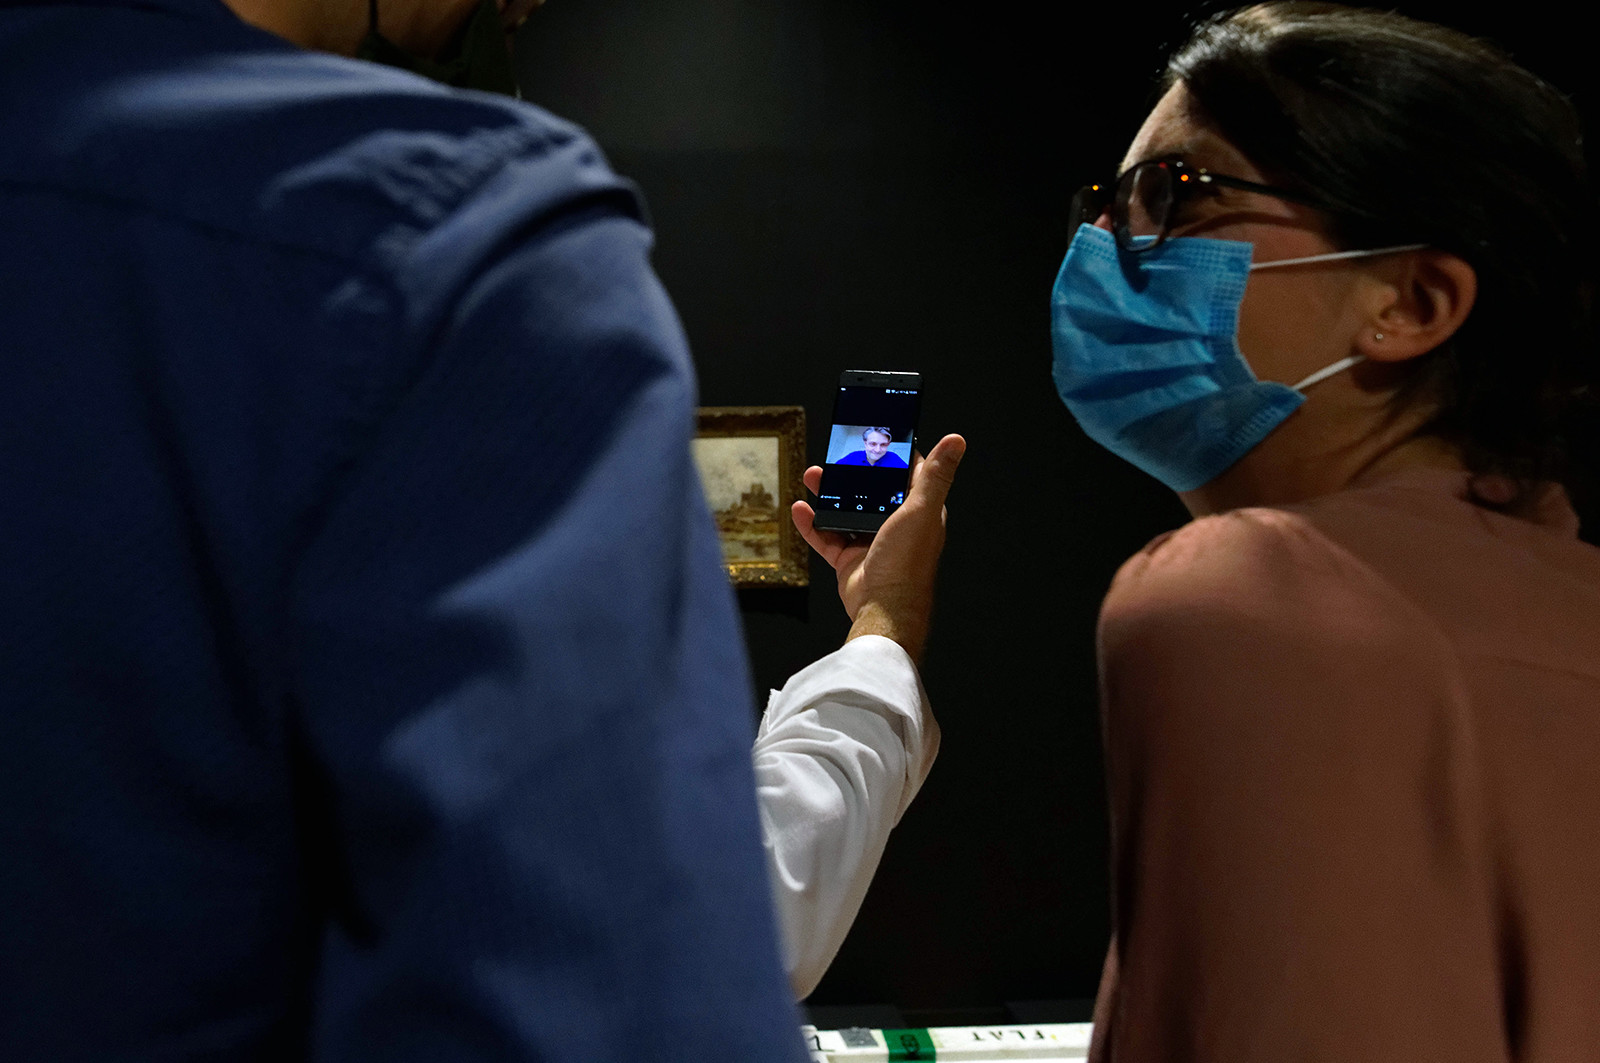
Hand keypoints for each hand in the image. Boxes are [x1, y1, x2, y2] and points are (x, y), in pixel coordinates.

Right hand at [791, 433, 965, 660]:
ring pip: (845, 511)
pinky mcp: (849, 559)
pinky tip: (801, 509)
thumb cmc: (907, 563)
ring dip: (829, 494)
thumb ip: (935, 475)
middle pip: (870, 492)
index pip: (907, 476)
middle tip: (837, 456)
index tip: (878, 437)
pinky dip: (812, 524)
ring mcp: (870, 543)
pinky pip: (826, 537)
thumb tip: (956, 441)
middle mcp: (895, 527)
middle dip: (852, 474)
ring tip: (814, 476)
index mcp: (918, 513)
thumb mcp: (921, 510)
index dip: (893, 457)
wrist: (883, 609)